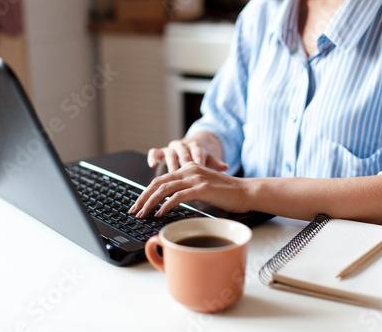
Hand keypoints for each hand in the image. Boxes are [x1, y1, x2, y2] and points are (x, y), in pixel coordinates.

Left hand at [129, 162, 250, 217]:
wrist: (246, 192)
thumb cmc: (227, 194)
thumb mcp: (204, 187)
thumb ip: (188, 189)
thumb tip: (171, 202)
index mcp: (189, 168)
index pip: (161, 179)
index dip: (147, 192)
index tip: (139, 204)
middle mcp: (190, 170)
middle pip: (158, 182)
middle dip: (143, 197)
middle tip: (134, 210)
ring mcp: (195, 178)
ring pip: (165, 188)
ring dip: (150, 202)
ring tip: (143, 214)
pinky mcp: (202, 188)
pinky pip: (177, 196)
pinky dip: (165, 205)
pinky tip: (159, 213)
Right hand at [147, 132, 228, 172]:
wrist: (188, 148)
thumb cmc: (199, 158)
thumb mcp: (208, 160)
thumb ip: (216, 163)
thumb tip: (226, 167)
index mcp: (195, 146)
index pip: (198, 153)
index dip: (199, 160)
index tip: (201, 169)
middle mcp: (182, 146)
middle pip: (183, 154)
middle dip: (184, 163)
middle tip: (186, 173)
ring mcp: (170, 148)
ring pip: (169, 153)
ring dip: (170, 163)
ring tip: (172, 173)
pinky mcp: (160, 152)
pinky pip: (154, 152)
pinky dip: (153, 157)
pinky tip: (152, 165)